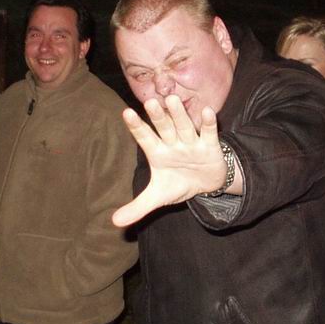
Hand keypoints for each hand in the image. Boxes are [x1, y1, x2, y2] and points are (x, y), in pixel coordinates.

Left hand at [112, 95, 227, 227]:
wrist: (206, 184)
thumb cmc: (178, 183)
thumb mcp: (158, 197)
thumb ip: (137, 207)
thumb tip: (114, 222)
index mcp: (157, 153)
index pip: (145, 138)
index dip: (136, 127)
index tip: (127, 113)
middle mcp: (173, 143)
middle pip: (165, 128)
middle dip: (158, 117)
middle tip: (150, 102)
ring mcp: (191, 143)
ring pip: (184, 126)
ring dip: (179, 115)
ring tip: (173, 100)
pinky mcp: (210, 146)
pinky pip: (209, 132)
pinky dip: (208, 123)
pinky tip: (206, 111)